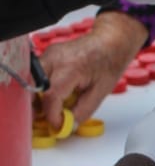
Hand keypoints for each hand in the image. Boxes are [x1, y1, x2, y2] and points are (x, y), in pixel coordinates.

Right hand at [39, 11, 145, 128]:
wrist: (110, 40)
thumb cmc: (109, 61)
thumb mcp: (101, 91)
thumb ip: (83, 110)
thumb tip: (69, 124)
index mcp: (71, 67)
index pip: (51, 96)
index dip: (51, 115)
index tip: (58, 125)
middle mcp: (55, 58)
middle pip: (34, 87)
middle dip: (37, 106)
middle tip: (46, 119)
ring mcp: (49, 54)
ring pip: (32, 81)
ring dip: (38, 97)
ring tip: (51, 108)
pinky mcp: (48, 55)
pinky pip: (38, 75)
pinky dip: (42, 88)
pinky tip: (54, 95)